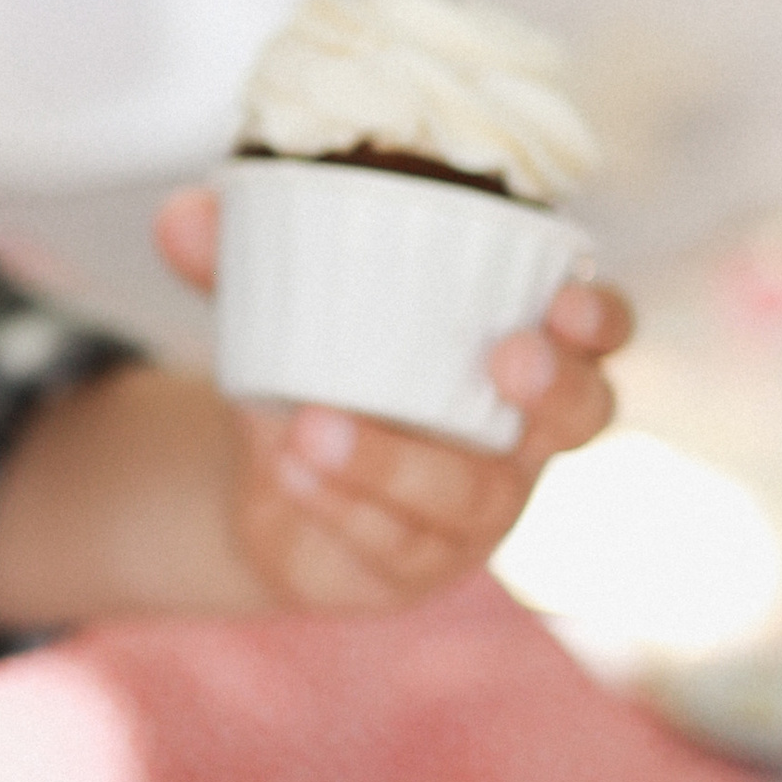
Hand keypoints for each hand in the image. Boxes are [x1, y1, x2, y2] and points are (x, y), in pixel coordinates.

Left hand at [153, 184, 632, 613]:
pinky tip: (288, 472)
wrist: (267, 476)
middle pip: (582, 419)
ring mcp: (475, 511)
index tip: (566, 298)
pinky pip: (394, 544)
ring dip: (398, 460)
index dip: (601, 320)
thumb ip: (236, 262)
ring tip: (313, 426)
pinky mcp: (415, 567)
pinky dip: (341, 503)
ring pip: (469, 496)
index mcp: (517, 353)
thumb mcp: (276, 308)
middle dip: (555, 391)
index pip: (597, 336)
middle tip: (505, 360)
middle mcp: (518, 437)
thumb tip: (180, 214)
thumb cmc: (314, 365)